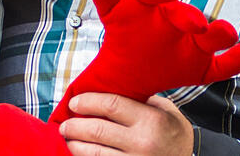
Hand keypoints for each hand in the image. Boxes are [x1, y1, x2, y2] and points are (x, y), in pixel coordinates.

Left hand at [59, 93, 192, 155]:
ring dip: (75, 144)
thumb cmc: (175, 133)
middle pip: (97, 130)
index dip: (88, 102)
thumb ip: (138, 100)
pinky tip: (79, 152)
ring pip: (94, 152)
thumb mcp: (164, 110)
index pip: (111, 105)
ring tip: (67, 138)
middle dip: (74, 125)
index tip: (75, 102)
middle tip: (64, 123)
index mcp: (151, 120)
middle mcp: (142, 142)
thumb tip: (103, 90)